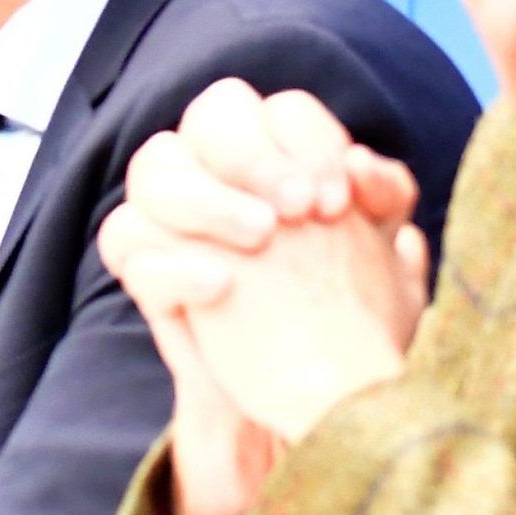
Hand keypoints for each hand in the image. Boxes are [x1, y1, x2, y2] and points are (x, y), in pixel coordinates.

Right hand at [98, 81, 431, 478]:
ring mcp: (174, 219)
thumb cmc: (348, 320)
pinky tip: (221, 285)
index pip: (281, 111)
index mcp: (282, 155)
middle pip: (211, 118)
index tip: (339, 202)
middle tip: (302, 210)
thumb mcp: (389, 265)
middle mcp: (220, 172)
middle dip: (256, 156)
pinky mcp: (146, 273)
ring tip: (262, 240)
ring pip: (154, 168)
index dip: (310, 143)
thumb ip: (386, 203)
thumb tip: (364, 167)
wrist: (310, 404)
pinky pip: (127, 241)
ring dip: (209, 197)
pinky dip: (171, 257)